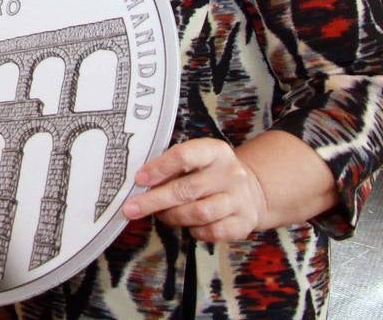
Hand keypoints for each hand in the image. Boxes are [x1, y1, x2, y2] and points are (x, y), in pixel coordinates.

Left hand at [122, 138, 268, 242]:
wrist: (251, 191)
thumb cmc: (210, 174)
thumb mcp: (196, 161)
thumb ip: (172, 168)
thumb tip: (139, 184)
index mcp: (215, 151)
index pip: (184, 156)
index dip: (159, 168)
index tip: (138, 180)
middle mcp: (230, 174)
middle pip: (187, 189)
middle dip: (154, 201)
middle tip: (131, 208)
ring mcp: (239, 199)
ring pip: (199, 213)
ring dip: (173, 217)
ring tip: (160, 215)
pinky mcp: (243, 223)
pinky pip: (212, 232)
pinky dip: (194, 231)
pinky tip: (187, 225)